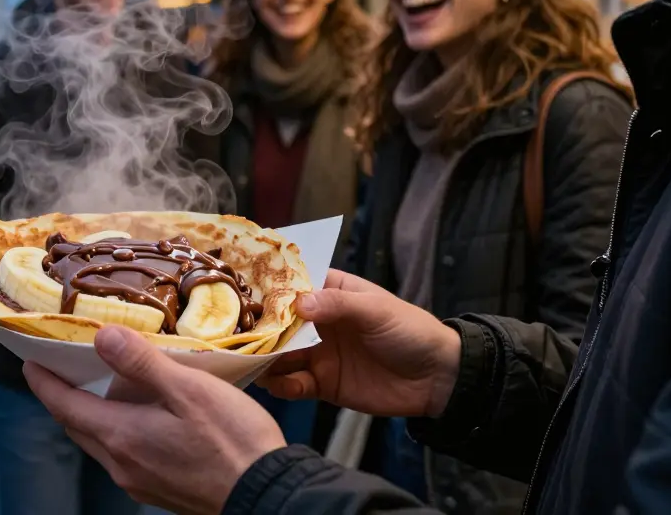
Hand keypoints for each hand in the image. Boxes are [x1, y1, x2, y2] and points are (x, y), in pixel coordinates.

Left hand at [24, 326, 286, 514]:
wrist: (267, 493)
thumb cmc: (232, 440)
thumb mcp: (188, 389)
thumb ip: (142, 363)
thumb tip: (102, 336)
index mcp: (121, 436)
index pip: (64, 405)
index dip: (43, 382)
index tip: (29, 362)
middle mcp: (121, 464)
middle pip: (78, 425)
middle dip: (65, 397)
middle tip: (62, 368)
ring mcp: (139, 481)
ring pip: (101, 442)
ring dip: (95, 414)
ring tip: (104, 385)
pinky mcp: (159, 490)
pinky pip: (124, 456)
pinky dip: (119, 431)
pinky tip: (142, 416)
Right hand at [257, 269, 460, 418]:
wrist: (438, 379)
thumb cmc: (410, 331)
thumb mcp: (376, 310)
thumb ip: (336, 305)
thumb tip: (297, 304)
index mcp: (331, 293)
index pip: (292, 286)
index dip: (267, 287)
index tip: (240, 289)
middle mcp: (318, 322)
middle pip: (278, 323)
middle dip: (257, 328)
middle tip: (233, 333)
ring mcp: (317, 354)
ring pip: (279, 355)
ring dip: (264, 358)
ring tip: (247, 362)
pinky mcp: (322, 384)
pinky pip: (294, 385)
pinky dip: (282, 385)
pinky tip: (276, 384)